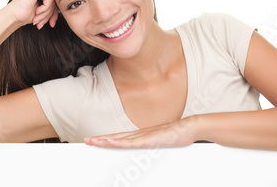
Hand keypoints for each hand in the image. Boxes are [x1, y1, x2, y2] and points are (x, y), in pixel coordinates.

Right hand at [5, 0, 59, 29]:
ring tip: (38, 20)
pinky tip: (37, 12)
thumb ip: (53, 9)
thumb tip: (63, 9)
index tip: (51, 24)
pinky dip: (45, 8)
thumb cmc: (26, 14)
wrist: (14, 16)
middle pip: (55, 1)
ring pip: (53, 1)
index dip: (55, 15)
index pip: (56, 2)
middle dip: (50, 15)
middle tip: (43, 24)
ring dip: (47, 14)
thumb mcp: (44, 13)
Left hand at [83, 117, 197, 147]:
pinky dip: (120, 142)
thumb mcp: (160, 142)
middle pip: (116, 137)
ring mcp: (144, 136)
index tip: (94, 140)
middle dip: (100, 139)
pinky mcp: (150, 139)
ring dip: (106, 140)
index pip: (119, 137)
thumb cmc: (176, 135)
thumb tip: (144, 148)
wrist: (189, 127)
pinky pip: (132, 142)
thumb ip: (151, 144)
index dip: (106, 139)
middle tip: (86, 141)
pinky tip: (111, 143)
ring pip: (120, 139)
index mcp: (141, 135)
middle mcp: (139, 134)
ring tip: (93, 142)